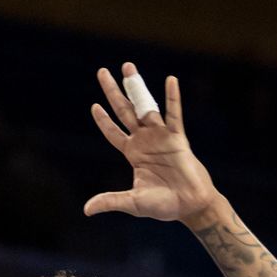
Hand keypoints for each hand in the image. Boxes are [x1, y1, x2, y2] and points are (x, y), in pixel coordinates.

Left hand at [85, 63, 219, 222]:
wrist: (190, 206)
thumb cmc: (163, 206)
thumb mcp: (132, 202)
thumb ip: (110, 201)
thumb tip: (86, 210)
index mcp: (133, 153)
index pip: (113, 132)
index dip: (104, 120)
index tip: (94, 105)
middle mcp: (145, 140)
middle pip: (124, 111)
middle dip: (113, 92)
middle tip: (102, 71)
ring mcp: (161, 137)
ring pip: (145, 106)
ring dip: (136, 86)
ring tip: (127, 66)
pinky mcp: (178, 138)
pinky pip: (174, 114)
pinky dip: (172, 98)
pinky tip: (170, 80)